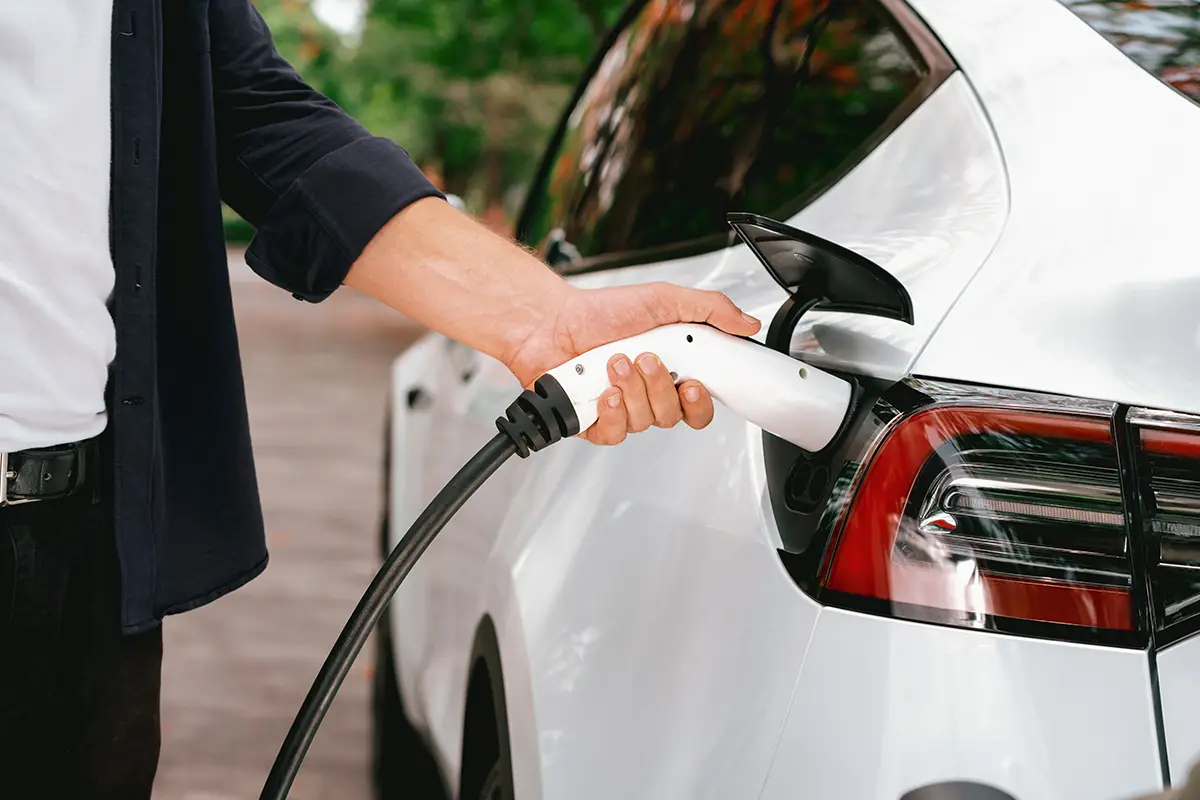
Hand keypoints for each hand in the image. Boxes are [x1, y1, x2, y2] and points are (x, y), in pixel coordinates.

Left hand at [343, 200, 758, 443]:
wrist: (549, 321)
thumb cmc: (600, 311)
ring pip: (644, 422)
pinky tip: (605, 392)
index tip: (694, 384)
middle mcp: (647, 394)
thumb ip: (710, 310)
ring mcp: (620, 410)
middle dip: (661, 388)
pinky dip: (612, 412)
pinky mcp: (594, 423)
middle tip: (645, 359)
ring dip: (632, 390)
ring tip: (614, 363)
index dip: (701, 403)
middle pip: (674, 416)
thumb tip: (747, 323)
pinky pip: (614, 434)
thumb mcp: (664, 300)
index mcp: (670, 370)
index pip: (699, 405)